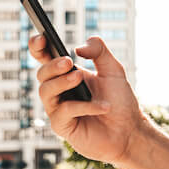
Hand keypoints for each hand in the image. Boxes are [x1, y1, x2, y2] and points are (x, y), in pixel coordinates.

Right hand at [30, 35, 147, 167]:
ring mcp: (59, 109)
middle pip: (42, 74)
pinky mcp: (62, 126)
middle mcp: (60, 91)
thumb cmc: (121, 101)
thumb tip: (79, 47)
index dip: (38, 47)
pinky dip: (83, 106)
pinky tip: (102, 106)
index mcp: (68, 75)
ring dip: (61, 82)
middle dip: (52, 66)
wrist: (130, 130)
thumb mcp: (114, 71)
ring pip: (45, 92)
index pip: (46, 59)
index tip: (41, 38)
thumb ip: (99, 52)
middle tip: (68, 62)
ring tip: (79, 78)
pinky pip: (63, 112)